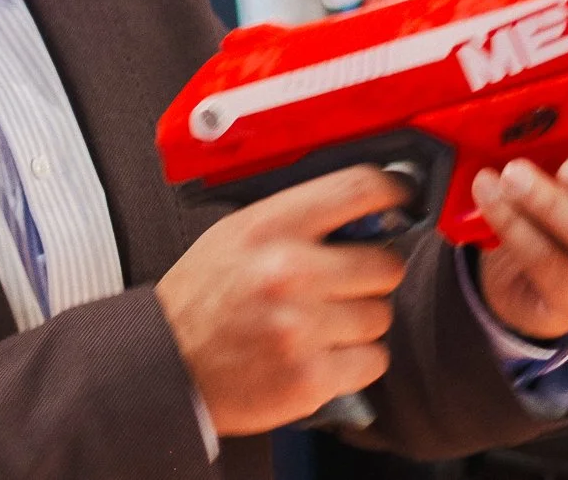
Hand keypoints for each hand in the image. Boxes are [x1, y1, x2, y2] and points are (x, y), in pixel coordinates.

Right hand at [156, 166, 410, 436]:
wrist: (167, 364)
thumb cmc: (204, 297)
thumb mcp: (238, 234)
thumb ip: (299, 219)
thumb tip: (367, 211)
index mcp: (271, 226)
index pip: (359, 189)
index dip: (393, 193)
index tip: (401, 200)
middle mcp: (289, 272)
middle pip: (386, 264)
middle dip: (372, 275)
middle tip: (345, 283)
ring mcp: (301, 327)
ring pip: (380, 315)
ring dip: (360, 322)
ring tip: (320, 323)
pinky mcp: (310, 377)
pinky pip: (373, 361)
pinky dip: (354, 362)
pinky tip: (320, 354)